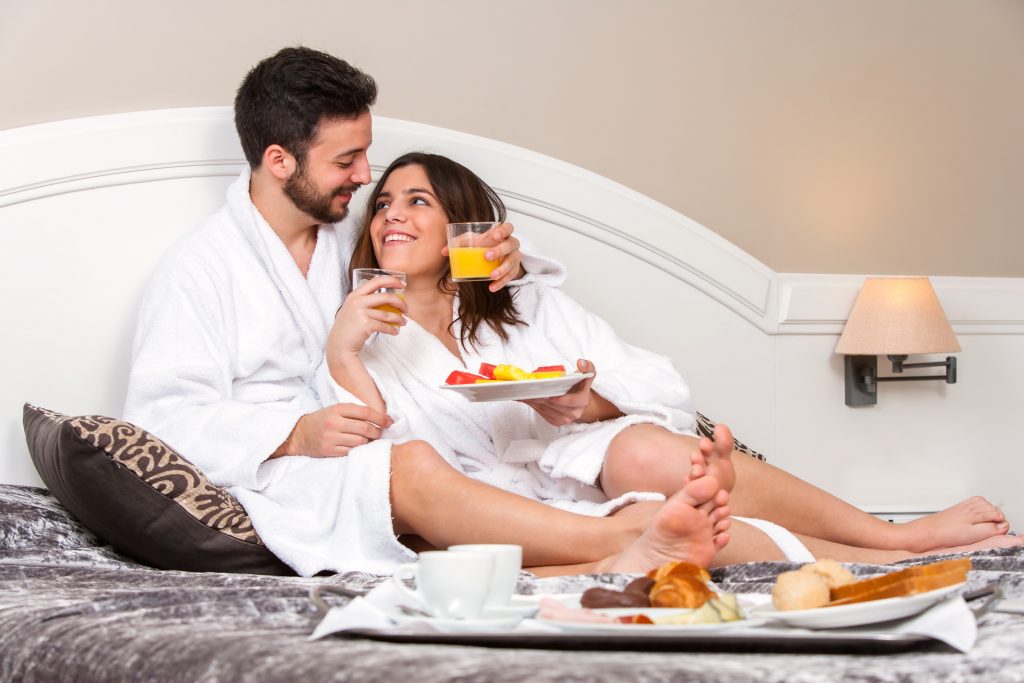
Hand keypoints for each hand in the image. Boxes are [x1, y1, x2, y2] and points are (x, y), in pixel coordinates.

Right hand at [272, 403, 392, 457]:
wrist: (299, 434)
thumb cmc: (322, 420)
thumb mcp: (336, 410)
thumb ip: (354, 412)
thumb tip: (380, 419)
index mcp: (338, 409)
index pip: (365, 412)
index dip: (380, 418)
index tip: (389, 422)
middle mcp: (334, 422)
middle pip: (365, 428)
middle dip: (377, 432)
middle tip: (380, 434)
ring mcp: (331, 437)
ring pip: (360, 442)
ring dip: (368, 442)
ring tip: (368, 441)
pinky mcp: (329, 450)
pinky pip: (350, 452)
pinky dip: (358, 450)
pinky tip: (358, 448)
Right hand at [328, 275, 406, 358]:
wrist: (339, 345)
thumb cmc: (348, 328)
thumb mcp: (351, 308)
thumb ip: (364, 300)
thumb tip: (387, 297)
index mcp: (355, 295)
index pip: (376, 281)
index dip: (392, 280)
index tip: (402, 284)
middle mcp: (357, 301)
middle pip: (386, 297)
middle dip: (400, 302)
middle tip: (406, 308)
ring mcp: (360, 313)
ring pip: (387, 314)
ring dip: (398, 318)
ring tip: (403, 322)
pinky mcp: (365, 324)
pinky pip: (384, 326)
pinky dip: (392, 329)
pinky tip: (395, 331)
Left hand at [443, 222, 523, 291]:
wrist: (497, 257)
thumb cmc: (484, 245)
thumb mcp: (473, 241)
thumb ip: (459, 243)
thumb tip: (443, 251)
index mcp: (502, 233)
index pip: (508, 227)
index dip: (503, 230)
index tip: (495, 235)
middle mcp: (511, 243)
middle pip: (511, 244)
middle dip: (499, 250)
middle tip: (486, 256)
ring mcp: (514, 256)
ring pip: (513, 261)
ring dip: (502, 269)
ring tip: (491, 275)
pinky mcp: (514, 269)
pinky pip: (511, 276)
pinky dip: (502, 282)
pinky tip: (492, 287)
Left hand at [520, 359, 596, 425]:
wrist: (579, 402)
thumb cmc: (580, 387)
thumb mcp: (587, 375)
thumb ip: (587, 368)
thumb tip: (581, 362)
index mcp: (582, 401)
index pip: (570, 401)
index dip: (558, 399)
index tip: (547, 394)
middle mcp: (573, 413)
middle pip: (553, 405)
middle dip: (539, 397)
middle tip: (526, 389)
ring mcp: (564, 419)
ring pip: (545, 409)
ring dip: (532, 401)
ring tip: (521, 392)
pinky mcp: (555, 422)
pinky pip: (541, 413)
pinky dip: (532, 405)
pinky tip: (524, 397)